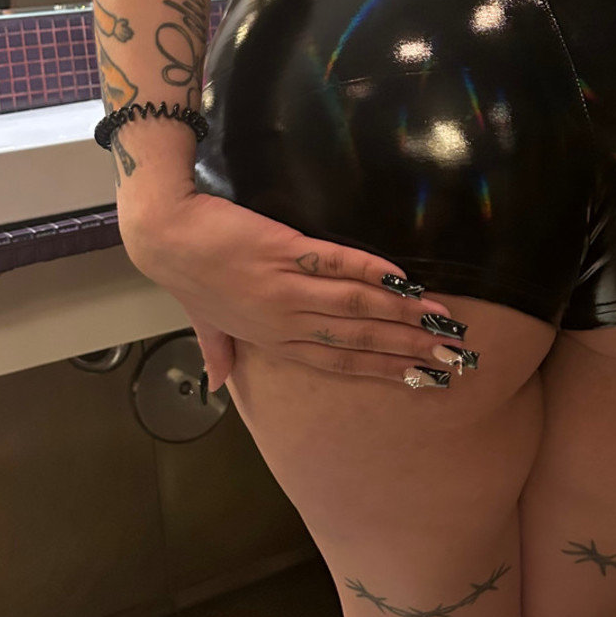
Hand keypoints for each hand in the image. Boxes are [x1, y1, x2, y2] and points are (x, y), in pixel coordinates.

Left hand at [118, 190, 471, 390]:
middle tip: (451, 354)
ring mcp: (284, 288)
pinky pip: (332, 263)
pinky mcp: (281, 251)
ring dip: (399, 313)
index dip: (383, 370)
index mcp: (271, 341)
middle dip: (407, 348)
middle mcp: (284, 322)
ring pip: (352, 306)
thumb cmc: (186, 275)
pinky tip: (400, 276)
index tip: (423, 378)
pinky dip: (368, 269)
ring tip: (439, 318)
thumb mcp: (202, 321)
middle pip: (356, 339)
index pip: (338, 362)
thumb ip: (219, 351)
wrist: (164, 232)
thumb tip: (219, 384)